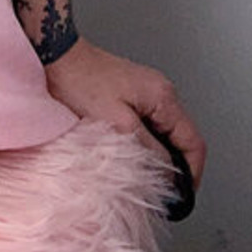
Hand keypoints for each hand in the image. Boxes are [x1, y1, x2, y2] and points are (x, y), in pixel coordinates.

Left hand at [44, 36, 206, 189]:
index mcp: (163, 97)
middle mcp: (161, 91)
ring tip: (148, 175)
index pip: (194, 142)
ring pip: (166, 133)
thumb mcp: (117, 124)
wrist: (56, 56)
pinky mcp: (132, 93)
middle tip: (164, 190)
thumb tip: (168, 172)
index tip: (183, 195)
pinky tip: (134, 154)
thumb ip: (149, 149)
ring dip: (161, 155)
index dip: (192, 174)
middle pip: (183, 138)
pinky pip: (150, 124)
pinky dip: (147, 142)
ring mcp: (147, 91)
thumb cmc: (80, 82)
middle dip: (177, 167)